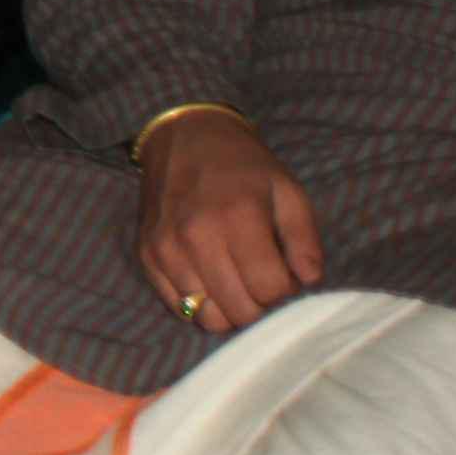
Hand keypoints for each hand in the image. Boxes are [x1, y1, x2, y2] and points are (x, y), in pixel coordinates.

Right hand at [131, 110, 324, 337]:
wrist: (184, 137)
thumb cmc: (243, 167)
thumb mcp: (287, 189)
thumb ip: (304, 238)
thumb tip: (308, 281)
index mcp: (238, 217)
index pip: (270, 289)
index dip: (287, 292)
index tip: (286, 277)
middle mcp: (197, 236)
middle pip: (240, 311)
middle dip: (261, 307)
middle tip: (264, 284)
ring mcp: (167, 248)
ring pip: (208, 317)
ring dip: (230, 310)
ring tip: (238, 284)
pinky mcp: (147, 255)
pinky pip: (178, 307)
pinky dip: (200, 305)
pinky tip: (211, 280)